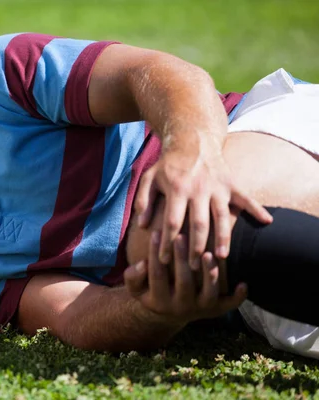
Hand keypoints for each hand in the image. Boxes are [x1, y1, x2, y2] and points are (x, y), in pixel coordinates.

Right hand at [124, 231, 246, 322]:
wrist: (170, 312)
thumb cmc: (151, 290)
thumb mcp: (136, 287)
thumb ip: (133, 276)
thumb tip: (142, 264)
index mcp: (159, 302)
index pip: (157, 275)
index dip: (156, 254)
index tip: (156, 233)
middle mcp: (181, 308)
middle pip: (184, 282)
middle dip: (182, 258)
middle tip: (182, 235)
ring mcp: (200, 310)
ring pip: (208, 292)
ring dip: (209, 273)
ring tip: (207, 253)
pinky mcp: (216, 311)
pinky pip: (229, 305)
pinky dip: (237, 296)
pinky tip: (242, 282)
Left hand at [134, 147, 271, 267]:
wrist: (192, 140)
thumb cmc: (168, 164)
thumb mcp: (149, 178)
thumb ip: (142, 201)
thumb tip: (142, 225)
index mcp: (178, 189)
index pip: (172, 222)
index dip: (168, 243)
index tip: (164, 260)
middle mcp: (199, 189)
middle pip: (199, 223)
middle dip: (196, 247)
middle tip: (193, 267)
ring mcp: (217, 187)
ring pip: (222, 216)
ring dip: (223, 237)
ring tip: (222, 257)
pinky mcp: (231, 183)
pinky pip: (245, 198)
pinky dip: (257, 209)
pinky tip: (268, 222)